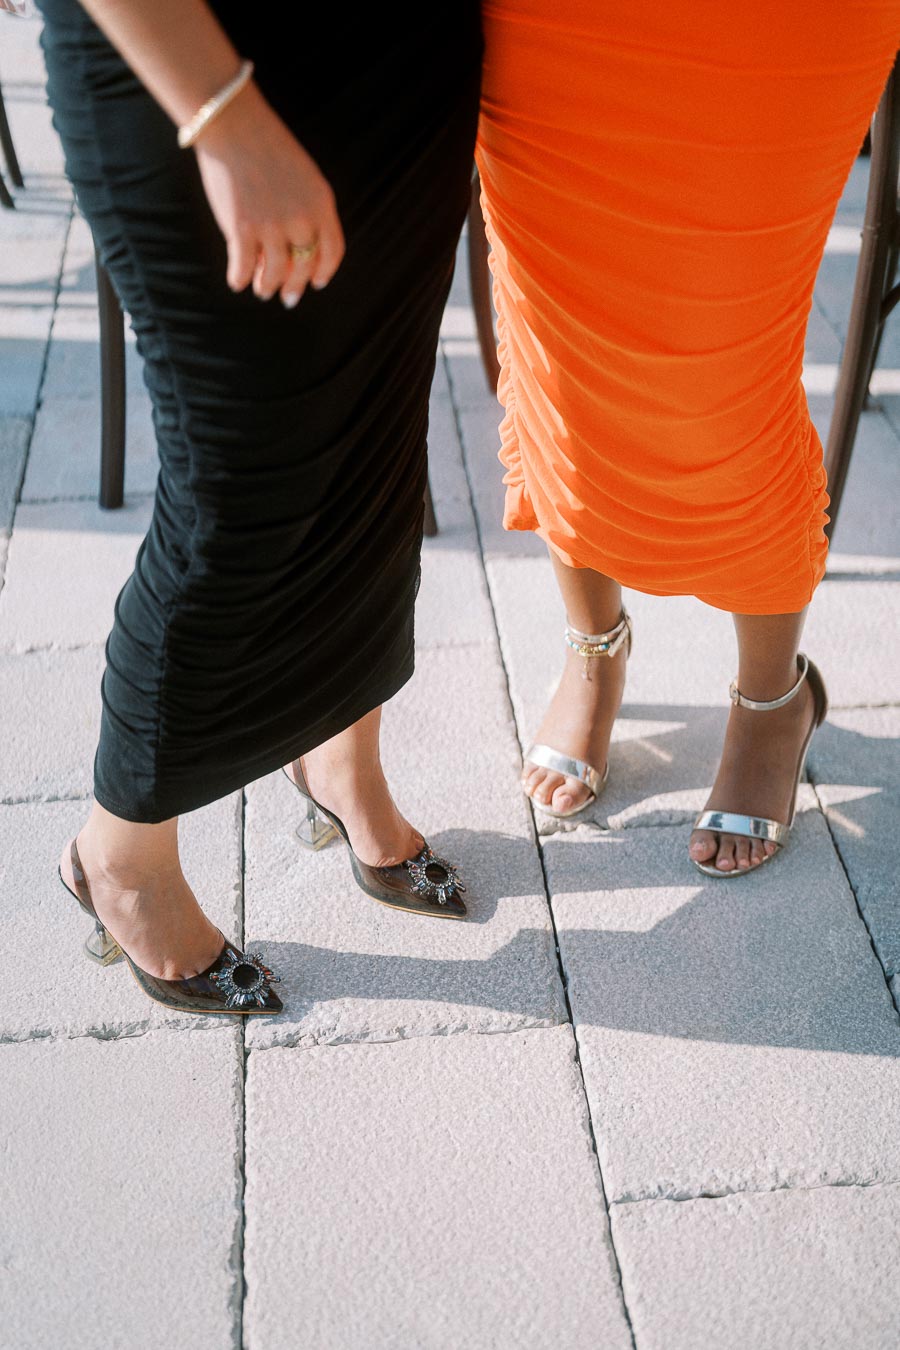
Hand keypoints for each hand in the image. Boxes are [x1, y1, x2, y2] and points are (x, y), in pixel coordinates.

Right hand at [194, 82, 344, 305]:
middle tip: (288, 297)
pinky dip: (240, 278)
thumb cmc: (269, 148)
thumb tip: (297, 250)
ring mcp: (272, 227)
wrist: (236, 126)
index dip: (325, 271)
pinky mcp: (242, 229)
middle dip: (295, 287)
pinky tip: (237, 282)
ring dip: (267, 286)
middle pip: (304, 267)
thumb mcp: (304, 177)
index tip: (317, 282)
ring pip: (274, 274)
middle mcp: (301, 220)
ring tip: (262, 290)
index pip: (333, 251)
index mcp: (322, 205)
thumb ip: (308, 211)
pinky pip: (243, 267)